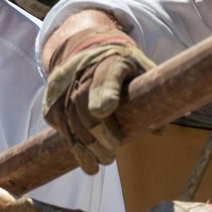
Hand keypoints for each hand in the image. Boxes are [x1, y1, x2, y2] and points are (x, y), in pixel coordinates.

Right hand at [43, 26, 154, 173]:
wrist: (88, 49)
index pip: (106, 76)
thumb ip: (153, 97)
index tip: (105, 109)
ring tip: (102, 162)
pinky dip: (72, 144)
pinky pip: (58, 124)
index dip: (104, 92)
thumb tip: (159, 132)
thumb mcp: (142, 71)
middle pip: (84, 105)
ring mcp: (63, 84)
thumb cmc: (123, 66)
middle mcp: (83, 70)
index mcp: (113, 61)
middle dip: (97, 134)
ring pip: (69, 119)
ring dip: (85, 146)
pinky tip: (85, 158)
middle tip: (111, 155)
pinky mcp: (52, 99)